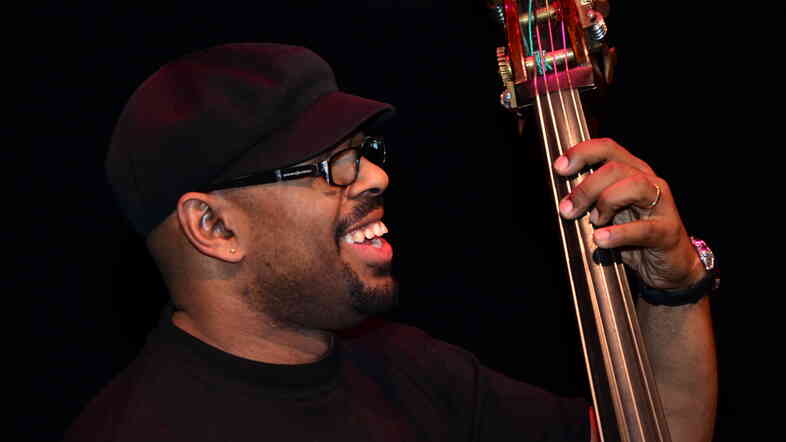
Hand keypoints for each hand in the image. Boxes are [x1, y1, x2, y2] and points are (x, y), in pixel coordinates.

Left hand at [553, 138, 705, 290]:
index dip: (582, 153)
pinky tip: (601, 240)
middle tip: (568, 209)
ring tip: (595, 222)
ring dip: (606, 202)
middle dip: (586, 188)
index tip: (559, 167)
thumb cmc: (635, 235)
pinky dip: (618, 234)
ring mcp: (661, 205)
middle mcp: (649, 183)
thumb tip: (562, 198)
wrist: (670, 265)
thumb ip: (590, 200)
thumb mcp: (609, 212)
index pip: (607, 149)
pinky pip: (643, 228)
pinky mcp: (667, 232)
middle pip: (615, 168)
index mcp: (633, 172)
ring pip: (634, 186)